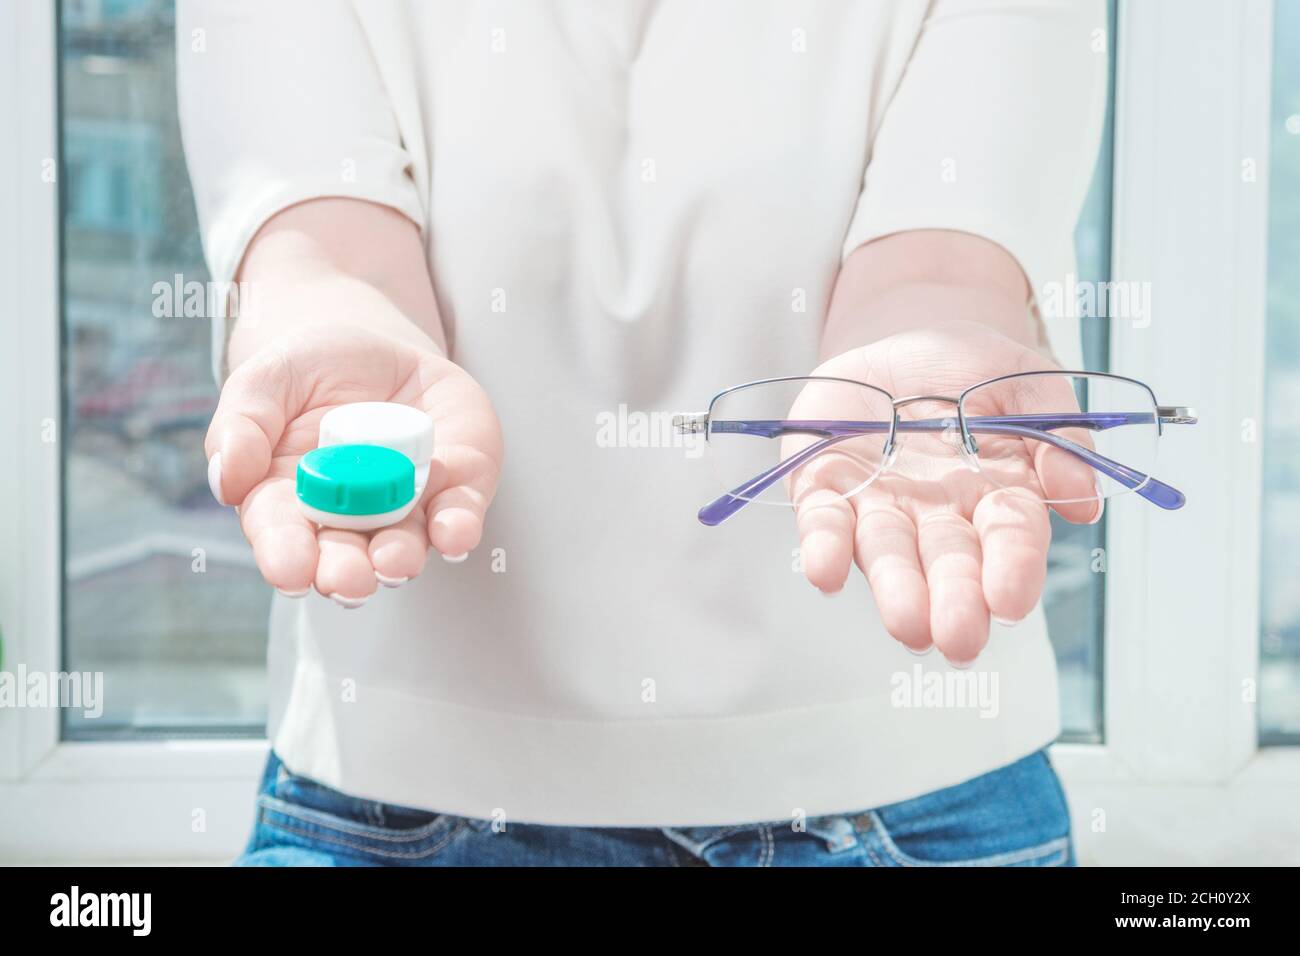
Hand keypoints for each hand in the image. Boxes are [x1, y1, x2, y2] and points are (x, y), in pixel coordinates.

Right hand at [205, 324, 502, 604]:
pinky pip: (459, 514)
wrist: (380, 350)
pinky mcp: (456, 488)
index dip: (285, 556)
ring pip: (404, 547)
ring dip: (400, 559)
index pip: (282, 537)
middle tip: (347, 580)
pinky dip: (457, 527)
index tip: (289, 571)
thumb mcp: (267, 380)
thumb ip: (242, 425)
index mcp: (289, 502)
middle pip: (345, 559)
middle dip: (346, 574)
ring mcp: (406, 508)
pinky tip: (453, 532)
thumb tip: (228, 480)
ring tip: (394, 562)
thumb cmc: (310, 372)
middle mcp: (349, 520)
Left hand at [793, 321, 1098, 664]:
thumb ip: (1058, 433)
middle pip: (948, 561)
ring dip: (895, 588)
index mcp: (995, 494)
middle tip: (958, 638)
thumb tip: (1083, 498)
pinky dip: (823, 546)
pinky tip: (824, 573)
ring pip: (886, 552)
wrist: (901, 346)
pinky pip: (822, 520)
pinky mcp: (824, 486)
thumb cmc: (971, 372)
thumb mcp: (1026, 383)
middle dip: (953, 600)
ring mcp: (878, 503)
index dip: (1012, 569)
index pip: (1009, 537)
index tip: (1011, 602)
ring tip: (907, 624)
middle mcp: (936, 513)